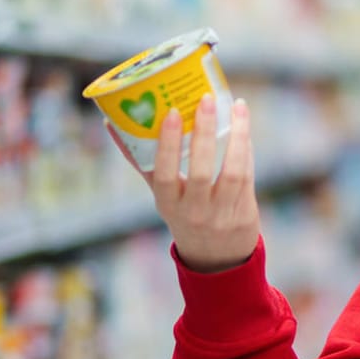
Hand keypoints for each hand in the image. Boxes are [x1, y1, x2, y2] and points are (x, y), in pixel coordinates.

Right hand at [107, 94, 261, 273]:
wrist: (216, 258)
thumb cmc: (184, 214)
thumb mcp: (162, 195)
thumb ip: (143, 162)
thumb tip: (112, 124)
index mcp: (168, 204)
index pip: (164, 175)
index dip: (168, 145)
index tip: (173, 113)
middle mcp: (194, 211)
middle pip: (200, 171)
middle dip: (204, 133)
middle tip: (207, 100)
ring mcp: (221, 213)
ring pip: (232, 171)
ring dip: (237, 136)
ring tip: (237, 106)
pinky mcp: (244, 212)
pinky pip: (247, 175)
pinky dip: (246, 149)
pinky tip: (243, 127)